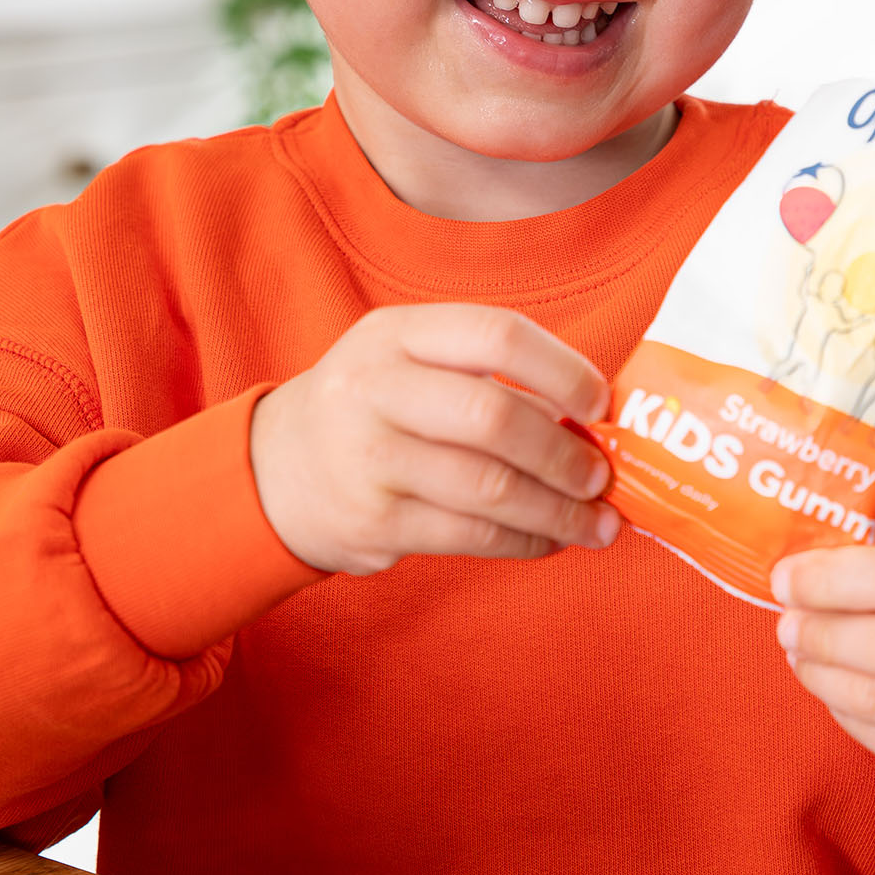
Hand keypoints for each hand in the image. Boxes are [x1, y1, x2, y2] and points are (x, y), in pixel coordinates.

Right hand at [250, 304, 617, 574]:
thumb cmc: (372, 408)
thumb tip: (592, 420)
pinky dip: (524, 540)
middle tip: (601, 476)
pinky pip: (470, 534)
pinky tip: (550, 539)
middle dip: (563, 453)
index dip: (562, 369)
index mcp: (396, 334)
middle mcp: (375, 388)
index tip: (601, 404)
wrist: (273, 469)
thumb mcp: (408, 361)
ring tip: (596, 522)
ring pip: (488, 487)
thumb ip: (484, 374)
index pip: (496, 335)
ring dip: (557, 510)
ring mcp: (370, 458)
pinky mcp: (373, 522)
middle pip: (494, 416)